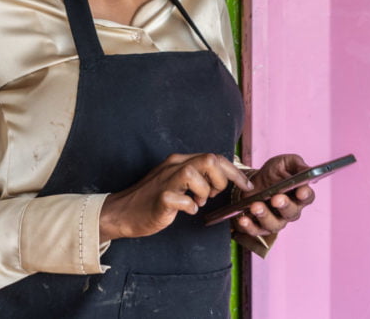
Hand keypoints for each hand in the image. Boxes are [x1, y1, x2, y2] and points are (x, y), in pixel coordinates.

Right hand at [99, 153, 253, 241]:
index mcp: (180, 161)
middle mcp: (173, 166)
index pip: (215, 157)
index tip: (246, 186)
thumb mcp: (177, 183)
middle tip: (213, 194)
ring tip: (197, 202)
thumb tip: (224, 180)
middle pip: (209, 160)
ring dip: (204, 192)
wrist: (123, 212)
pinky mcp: (160, 199)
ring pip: (195, 174)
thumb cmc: (152, 199)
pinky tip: (186, 211)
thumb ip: (197, 178)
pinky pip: (182, 199)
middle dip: (221, 180)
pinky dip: (189, 207)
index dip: (235, 172)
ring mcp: (165, 181)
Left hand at [231, 154, 314, 239]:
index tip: (300, 191)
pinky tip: (243, 219)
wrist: (253, 182)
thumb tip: (308, 170)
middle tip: (276, 198)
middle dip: (284, 205)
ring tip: (256, 206)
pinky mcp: (261, 227)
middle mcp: (290, 210)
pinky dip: (250, 226)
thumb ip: (297, 164)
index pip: (307, 197)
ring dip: (265, 216)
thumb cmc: (273, 173)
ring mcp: (276, 220)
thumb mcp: (285, 163)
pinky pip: (256, 230)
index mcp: (299, 194)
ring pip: (275, 224)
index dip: (305, 195)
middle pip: (292, 212)